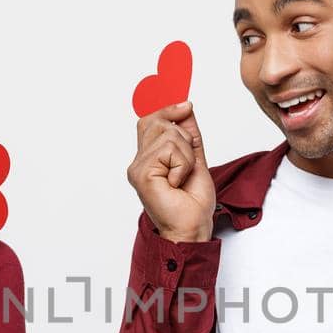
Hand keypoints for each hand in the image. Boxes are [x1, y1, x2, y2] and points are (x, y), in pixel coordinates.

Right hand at [127, 101, 214, 242]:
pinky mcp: (141, 172)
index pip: (150, 120)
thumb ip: (188, 134)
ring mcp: (137, 167)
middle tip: (187, 164)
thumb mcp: (195, 159)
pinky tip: (177, 183)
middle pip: (159, 122)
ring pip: (169, 135)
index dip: (166, 109)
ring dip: (186, 156)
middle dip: (184, 138)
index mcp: (148, 158)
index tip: (185, 105)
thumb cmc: (192, 203)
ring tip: (182, 178)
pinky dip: (182, 164)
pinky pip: (169, 149)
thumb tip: (185, 107)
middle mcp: (138, 161)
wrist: (192, 228)